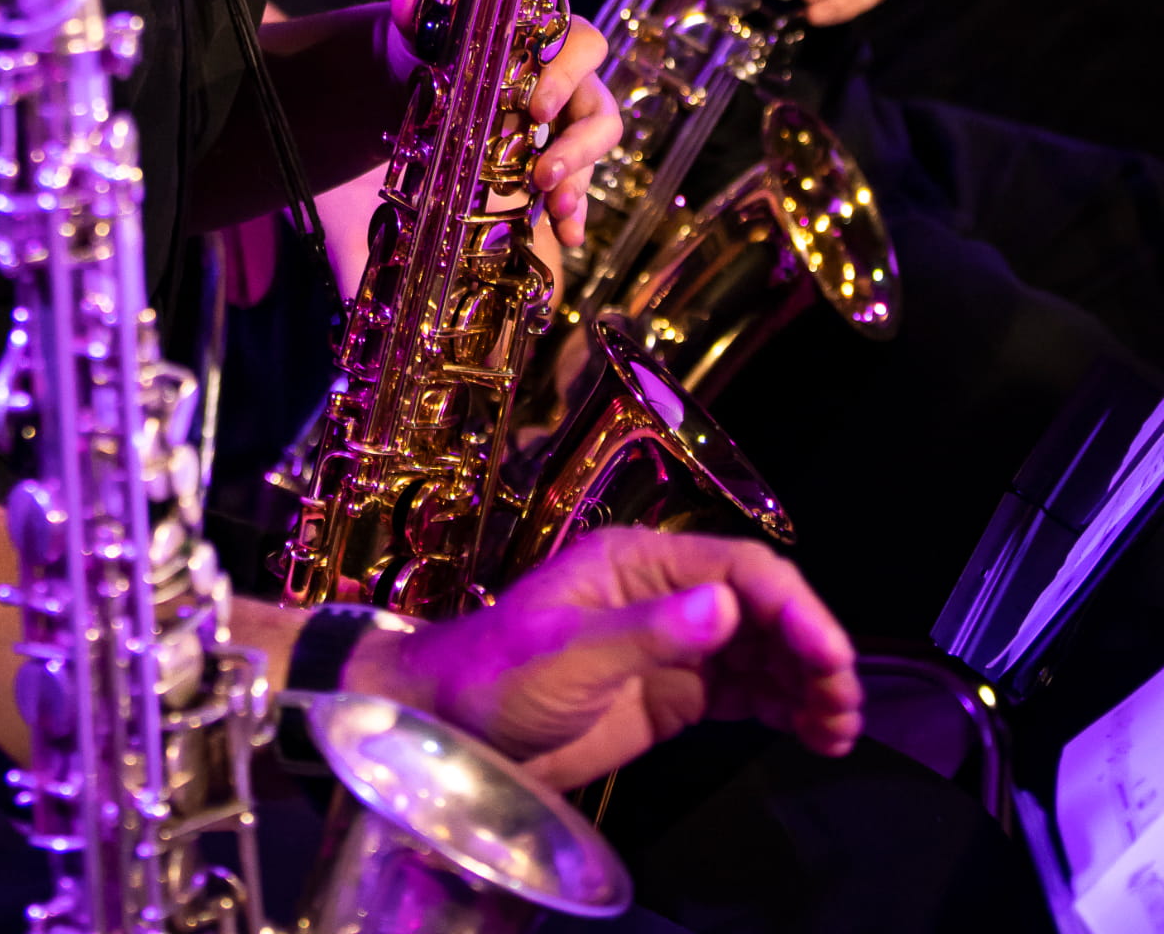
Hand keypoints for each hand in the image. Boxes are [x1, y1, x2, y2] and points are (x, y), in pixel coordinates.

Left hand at [358, 525, 860, 790]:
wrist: (450, 732)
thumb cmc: (495, 680)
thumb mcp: (568, 654)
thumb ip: (649, 632)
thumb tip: (728, 606)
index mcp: (639, 563)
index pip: (739, 569)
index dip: (794, 609)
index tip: (830, 658)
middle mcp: (663, 594)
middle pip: (761, 608)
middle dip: (810, 648)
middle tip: (844, 703)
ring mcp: (669, 644)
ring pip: (761, 650)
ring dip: (806, 681)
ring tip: (838, 727)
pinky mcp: (670, 692)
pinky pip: (743, 689)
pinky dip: (783, 706)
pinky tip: (813, 732)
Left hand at [387, 0, 620, 248]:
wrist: (421, 78)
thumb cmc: (435, 47)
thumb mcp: (425, 34)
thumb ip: (420, 19)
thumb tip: (406, 1)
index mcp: (548, 38)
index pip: (583, 45)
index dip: (567, 76)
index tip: (537, 109)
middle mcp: (568, 80)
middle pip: (599, 109)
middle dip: (578, 146)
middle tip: (543, 175)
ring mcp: (566, 123)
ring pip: (593, 151)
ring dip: (578, 182)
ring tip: (553, 210)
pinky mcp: (556, 159)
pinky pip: (577, 186)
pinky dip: (574, 212)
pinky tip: (566, 237)